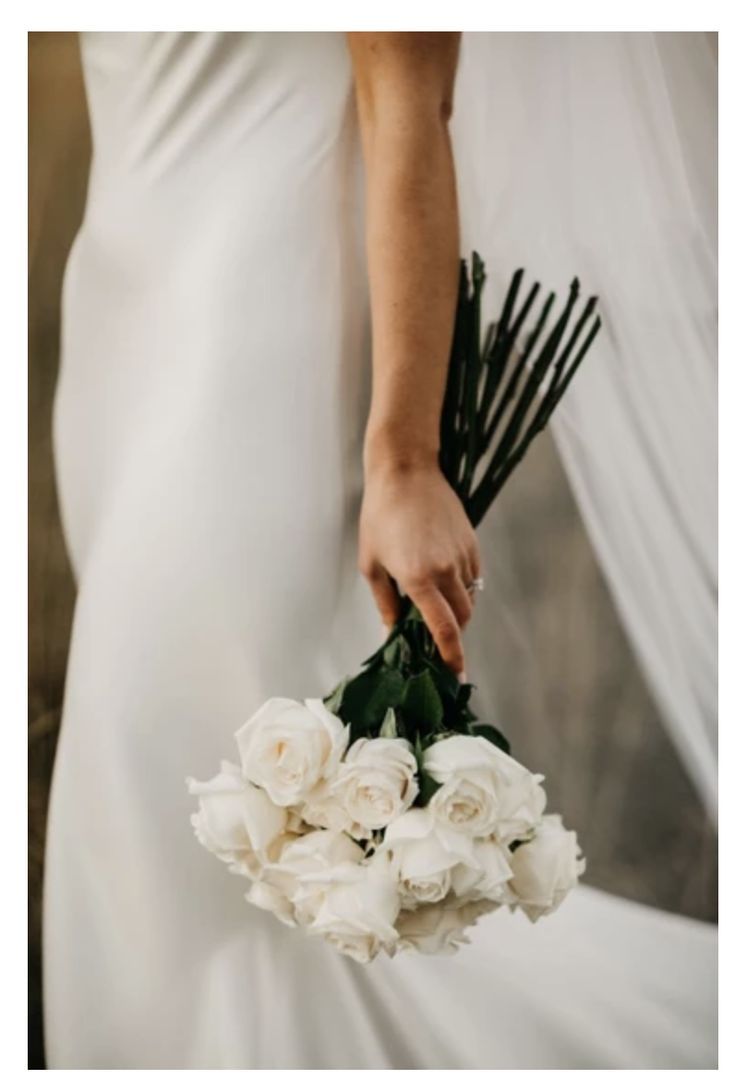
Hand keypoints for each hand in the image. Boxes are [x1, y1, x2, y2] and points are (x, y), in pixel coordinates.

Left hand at [358, 458, 480, 675]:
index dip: (452, 657)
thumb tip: (393, 634)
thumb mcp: (372, 564)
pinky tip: (443, 578)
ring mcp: (462, 555)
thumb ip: (386, 604)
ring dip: (457, 611)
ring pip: (470, 599)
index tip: (456, 676)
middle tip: (434, 639)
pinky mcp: (472, 544)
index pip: (443, 629)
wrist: (405, 472)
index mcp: (418, 578)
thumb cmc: (379, 516)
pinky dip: (462, 587)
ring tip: (434, 604)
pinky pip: (474, 578)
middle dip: (452, 635)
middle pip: (462, 619)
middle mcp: (446, 569)